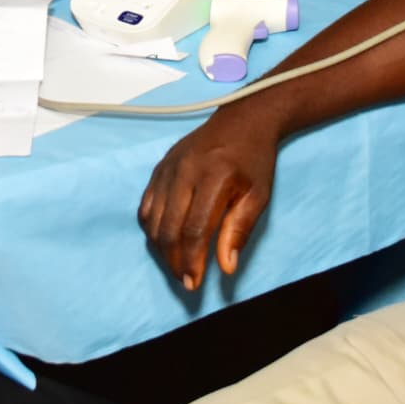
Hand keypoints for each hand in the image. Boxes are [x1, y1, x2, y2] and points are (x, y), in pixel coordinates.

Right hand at [138, 107, 279, 290]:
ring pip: (153, 220)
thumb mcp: (258, 196)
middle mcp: (184, 170)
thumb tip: (225, 267)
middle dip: (174, 261)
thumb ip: (239, 230)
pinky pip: (146, 206)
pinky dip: (152, 228)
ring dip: (161, 249)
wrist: (241, 120)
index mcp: (214, 176)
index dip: (191, 260)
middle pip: (169, 228)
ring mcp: (167, 168)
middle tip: (186, 281)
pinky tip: (165, 240)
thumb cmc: (254, 161)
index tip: (194, 283)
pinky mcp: (159, 168)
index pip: (195, 229)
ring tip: (177, 264)